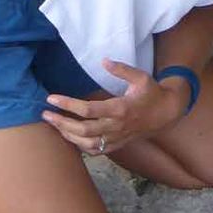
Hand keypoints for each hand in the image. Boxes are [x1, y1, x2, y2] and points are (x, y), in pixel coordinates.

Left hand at [43, 58, 191, 155]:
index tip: (51, 98)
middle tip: (45, 115)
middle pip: (83, 130)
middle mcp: (117, 126)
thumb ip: (121, 69)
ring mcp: (117, 137)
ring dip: (68, 136)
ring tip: (55, 125)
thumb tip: (103, 61)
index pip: (88, 109)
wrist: (167, 113)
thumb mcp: (141, 77)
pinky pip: (96, 150)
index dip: (67, 104)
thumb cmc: (152, 93)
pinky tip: (70, 137)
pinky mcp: (118, 143)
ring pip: (88, 143)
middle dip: (61, 123)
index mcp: (120, 108)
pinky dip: (81, 147)